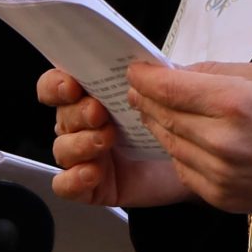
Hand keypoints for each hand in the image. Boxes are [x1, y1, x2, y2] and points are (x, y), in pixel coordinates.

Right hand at [42, 67, 189, 207]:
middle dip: (78, 113)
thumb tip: (141, 65)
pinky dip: (74, 179)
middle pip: (62, 116)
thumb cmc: (175, 124)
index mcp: (94, 96)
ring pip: (61, 149)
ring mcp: (86, 156)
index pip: (57, 85)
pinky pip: (66, 185)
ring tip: (104, 140)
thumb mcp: (169, 93)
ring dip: (79, 143)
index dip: (57, 84)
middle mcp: (84, 125)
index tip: (72, 85)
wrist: (194, 162)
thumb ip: (155, 75)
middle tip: (99, 113)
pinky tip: (93, 172)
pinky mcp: (92, 185)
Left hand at [127, 60, 251, 219]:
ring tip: (156, 110)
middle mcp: (221, 139)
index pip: (170, 87)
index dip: (146, 77)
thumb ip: (223, 71)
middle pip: (163, 115)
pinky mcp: (220, 197)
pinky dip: (178, 152)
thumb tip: (184, 71)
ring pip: (169, 144)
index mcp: (236, 102)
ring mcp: (219, 173)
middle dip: (147, 98)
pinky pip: (184, 170)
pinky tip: (185, 140)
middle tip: (139, 87)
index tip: (136, 70)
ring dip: (159, 125)